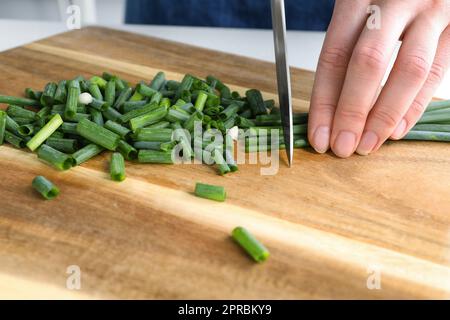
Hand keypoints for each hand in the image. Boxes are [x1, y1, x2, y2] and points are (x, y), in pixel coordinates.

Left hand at [308, 0, 449, 156]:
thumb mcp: (355, 6)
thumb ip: (344, 46)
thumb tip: (330, 107)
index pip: (334, 56)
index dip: (324, 102)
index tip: (318, 135)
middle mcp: (395, 1)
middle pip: (368, 63)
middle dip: (352, 113)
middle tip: (342, 147)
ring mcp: (430, 12)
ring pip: (409, 70)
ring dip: (385, 116)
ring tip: (367, 144)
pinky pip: (437, 70)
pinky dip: (415, 105)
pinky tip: (396, 129)